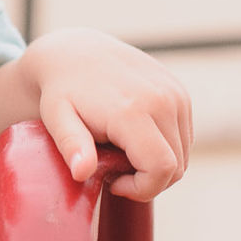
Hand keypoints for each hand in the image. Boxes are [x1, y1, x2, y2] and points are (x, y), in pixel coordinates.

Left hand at [16, 28, 189, 200]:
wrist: (74, 51)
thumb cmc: (62, 90)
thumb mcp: (56, 118)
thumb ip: (71, 145)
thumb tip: (82, 173)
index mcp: (133, 110)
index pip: (162, 170)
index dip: (141, 189)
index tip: (113, 182)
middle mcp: (162, 99)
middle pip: (177, 166)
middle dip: (148, 180)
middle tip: (114, 169)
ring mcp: (175, 93)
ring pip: (183, 154)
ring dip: (157, 163)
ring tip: (121, 152)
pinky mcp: (179, 90)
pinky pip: (184, 136)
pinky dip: (165, 146)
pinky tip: (135, 138)